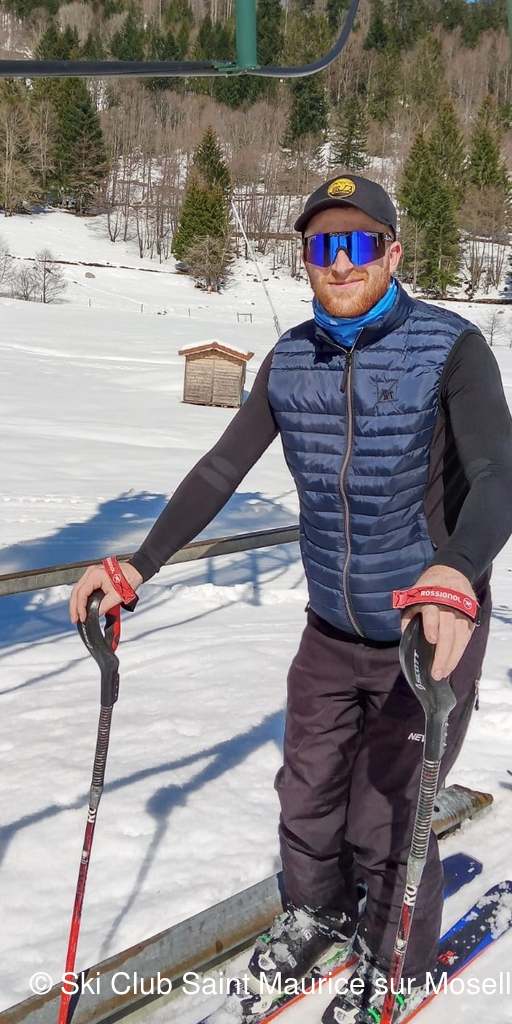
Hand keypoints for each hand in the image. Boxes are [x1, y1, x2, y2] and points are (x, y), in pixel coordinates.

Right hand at [69, 561, 142, 623]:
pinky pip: (83, 588)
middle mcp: (91, 572)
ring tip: (77, 615)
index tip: (82, 617)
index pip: (82, 593)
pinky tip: (82, 606)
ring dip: (76, 603)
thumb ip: (105, 606)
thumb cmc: (129, 579)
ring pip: (78, 589)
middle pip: (76, 591)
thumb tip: (96, 614)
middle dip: (74, 607)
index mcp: (95, 575)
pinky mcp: (94, 576)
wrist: (136, 571)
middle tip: (75, 619)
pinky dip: (81, 598)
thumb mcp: (117, 596)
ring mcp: (91, 573)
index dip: (80, 607)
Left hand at [400, 565, 475, 680]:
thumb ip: (408, 617)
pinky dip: (460, 651)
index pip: (432, 612)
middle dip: (443, 653)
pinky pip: (466, 636)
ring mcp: (462, 609)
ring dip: (452, 657)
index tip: (431, 640)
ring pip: (460, 636)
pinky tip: (452, 663)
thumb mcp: (412, 597)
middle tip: (436, 673)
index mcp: (431, 596)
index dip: (432, 625)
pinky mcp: (471, 615)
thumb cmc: (426, 589)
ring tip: (444, 672)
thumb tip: (406, 639)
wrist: (450, 571)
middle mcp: (448, 603)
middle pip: (448, 630)